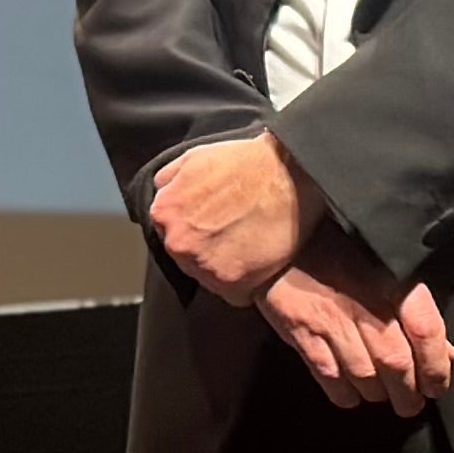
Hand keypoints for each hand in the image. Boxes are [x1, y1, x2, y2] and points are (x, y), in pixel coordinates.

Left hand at [149, 134, 321, 303]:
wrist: (291, 173)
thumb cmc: (248, 163)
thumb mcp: (193, 157)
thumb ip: (169, 180)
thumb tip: (162, 194)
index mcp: (164, 213)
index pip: (171, 234)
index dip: (196, 231)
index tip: (216, 226)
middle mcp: (177, 242)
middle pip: (187, 259)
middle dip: (209, 250)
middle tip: (238, 234)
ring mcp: (203, 264)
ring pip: (209, 279)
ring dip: (227, 269)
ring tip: (252, 246)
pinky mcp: (232, 282)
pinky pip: (236, 295)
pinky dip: (248, 284)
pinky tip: (261, 262)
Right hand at [257, 240, 453, 416]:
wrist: (282, 241)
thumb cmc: (340, 250)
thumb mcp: (387, 269)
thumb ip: (416, 310)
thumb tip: (444, 351)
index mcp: (393, 281)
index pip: (426, 331)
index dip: (436, 367)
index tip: (437, 385)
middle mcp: (365, 302)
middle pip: (396, 362)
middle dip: (408, 393)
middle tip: (411, 404)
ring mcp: (331, 320)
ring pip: (364, 375)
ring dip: (377, 394)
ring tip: (382, 397)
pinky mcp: (302, 332)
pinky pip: (328, 375)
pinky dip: (343, 392)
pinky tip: (350, 393)